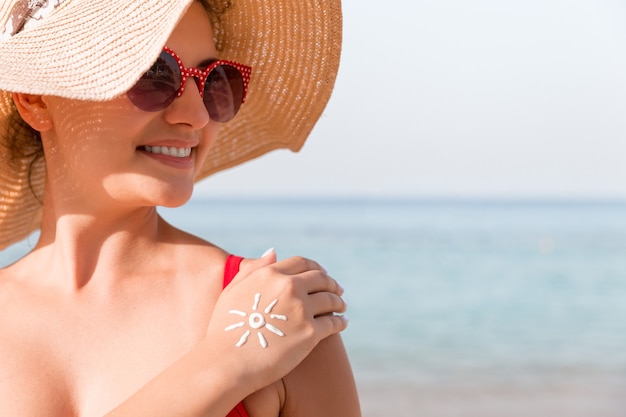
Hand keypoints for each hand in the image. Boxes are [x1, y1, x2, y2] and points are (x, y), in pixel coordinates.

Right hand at [204, 250, 347, 392]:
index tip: (322, 273)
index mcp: (271, 274)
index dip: (315, 267)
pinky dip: (340, 322)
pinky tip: (342, 323)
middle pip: (320, 279)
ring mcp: (301, 309)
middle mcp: (289, 287)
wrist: (226, 363)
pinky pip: (333, 323)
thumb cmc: (225, 329)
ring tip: (341, 306)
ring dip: (339, 301)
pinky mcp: (310, 333)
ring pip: (330, 300)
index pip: (302, 263)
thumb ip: (253, 269)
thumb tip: (274, 252)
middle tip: (337, 289)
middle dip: (331, 283)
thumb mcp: (233, 291)